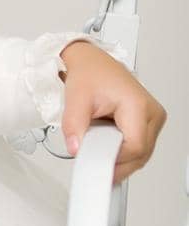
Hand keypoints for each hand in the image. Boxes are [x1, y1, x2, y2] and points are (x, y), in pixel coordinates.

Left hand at [59, 39, 166, 184]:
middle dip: (114, 162)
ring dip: (118, 159)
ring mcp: (152, 120)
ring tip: (97, 148)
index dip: (113, 159)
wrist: (92, 63)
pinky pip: (137, 150)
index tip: (92, 161)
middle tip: (91, 159)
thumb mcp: (76, 99)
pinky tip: (105, 148)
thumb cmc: (89, 74)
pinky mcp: (147, 124)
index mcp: (139, 105)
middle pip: (140, 155)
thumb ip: (73, 126)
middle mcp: (152, 113)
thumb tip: (76, 149)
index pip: (134, 147)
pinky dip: (121, 154)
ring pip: (141, 156)